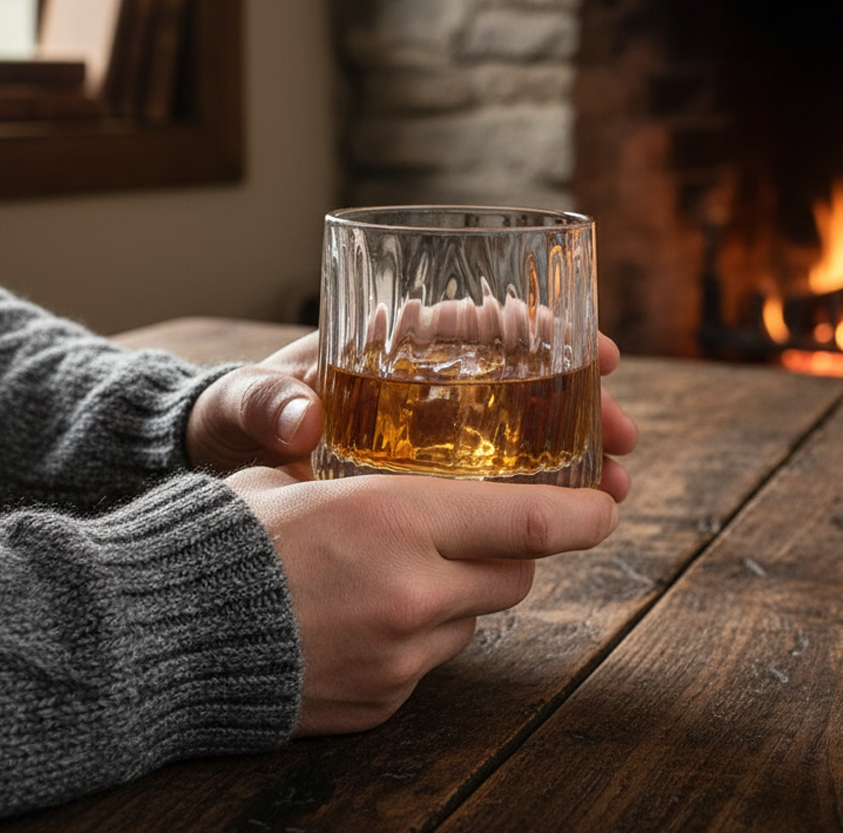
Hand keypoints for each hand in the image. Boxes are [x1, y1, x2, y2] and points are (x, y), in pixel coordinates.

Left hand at [187, 328, 637, 491]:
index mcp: (385, 346)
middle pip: (517, 381)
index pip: (473, 323)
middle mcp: (418, 386)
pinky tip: (564, 520)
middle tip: (626, 433)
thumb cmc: (229, 423)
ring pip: (516, 436)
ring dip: (571, 454)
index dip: (537, 330)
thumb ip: (262, 403)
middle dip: (578, 402)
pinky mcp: (421, 487)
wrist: (216, 476)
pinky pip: (488, 487)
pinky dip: (530, 499)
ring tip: (618, 483)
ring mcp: (424, 439)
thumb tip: (301, 420)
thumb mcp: (239, 405)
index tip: (591, 346)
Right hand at [227, 467, 621, 735]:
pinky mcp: (381, 702)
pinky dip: (419, 638)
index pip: (529, 518)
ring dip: (460, 596)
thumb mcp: (294, 478)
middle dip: (514, 552)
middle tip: (486, 530)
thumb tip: (407, 463)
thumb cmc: (221, 536)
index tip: (609, 501)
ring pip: (473, 622)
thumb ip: (367, 476)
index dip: (584, 510)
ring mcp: (399, 658)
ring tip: (404, 574)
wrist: (158, 636)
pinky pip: (428, 665)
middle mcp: (412, 592)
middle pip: (516, 576)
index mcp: (394, 518)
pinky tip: (368, 618)